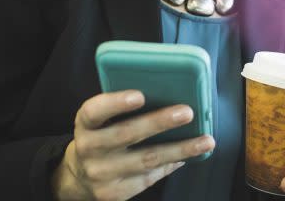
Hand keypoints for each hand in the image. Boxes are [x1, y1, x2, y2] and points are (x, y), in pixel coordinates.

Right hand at [51, 90, 215, 200]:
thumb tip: (168, 94)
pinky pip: (150, 177)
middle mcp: (89, 150)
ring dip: (179, 149)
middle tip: (187, 112)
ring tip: (205, 140)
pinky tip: (189, 156)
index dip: (115, 103)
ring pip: (146, 160)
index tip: (140, 95)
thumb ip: (122, 109)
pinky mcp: (115, 194)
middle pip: (126, 134)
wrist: (79, 177)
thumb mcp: (100, 121)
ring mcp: (102, 175)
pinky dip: (172, 164)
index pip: (94, 112)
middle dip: (159, 123)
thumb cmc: (100, 136)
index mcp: (84, 125)